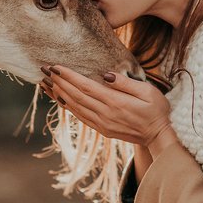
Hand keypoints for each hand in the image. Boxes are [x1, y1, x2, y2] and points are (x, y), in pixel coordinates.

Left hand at [41, 65, 177, 153]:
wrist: (159, 136)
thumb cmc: (157, 110)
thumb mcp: (148, 91)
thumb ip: (125, 83)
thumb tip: (106, 74)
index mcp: (115, 102)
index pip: (85, 86)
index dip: (68, 76)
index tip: (55, 66)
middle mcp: (105, 114)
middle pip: (75, 96)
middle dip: (58, 82)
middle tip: (44, 70)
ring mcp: (102, 123)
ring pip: (75, 107)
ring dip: (58, 94)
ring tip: (45, 83)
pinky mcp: (102, 129)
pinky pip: (80, 116)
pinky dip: (67, 106)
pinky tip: (59, 98)